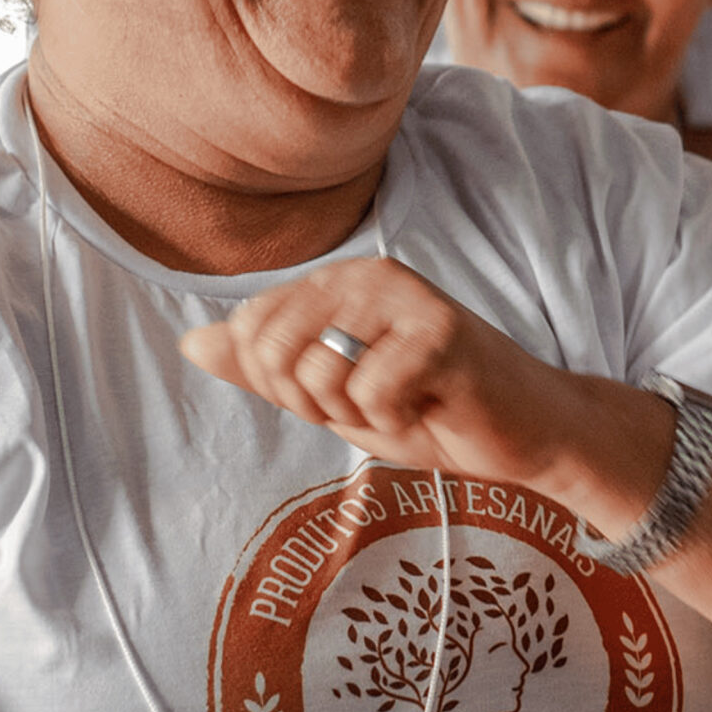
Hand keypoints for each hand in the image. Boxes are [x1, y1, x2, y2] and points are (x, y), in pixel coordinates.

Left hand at [181, 257, 629, 501]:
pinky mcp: (442, 331)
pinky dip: (395, 418)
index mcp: (337, 281)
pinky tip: (434, 403)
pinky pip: (370, 391)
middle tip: (372, 401)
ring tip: (406, 399)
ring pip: (319, 371)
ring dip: (356, 413)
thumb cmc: (430, 411)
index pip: (250, 330)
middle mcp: (369, 274)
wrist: (522, 436)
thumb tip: (189, 343)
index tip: (341, 392)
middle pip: (273, 349)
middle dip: (312, 401)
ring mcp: (408, 297)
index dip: (281, 385)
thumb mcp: (332, 396)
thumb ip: (265, 369)